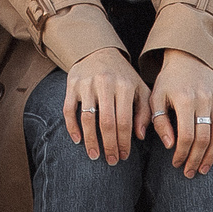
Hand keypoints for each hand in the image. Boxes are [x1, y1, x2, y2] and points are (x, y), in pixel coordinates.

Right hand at [65, 47, 149, 165]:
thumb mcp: (139, 88)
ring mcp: (87, 84)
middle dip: (109, 145)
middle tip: (111, 161)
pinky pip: (68, 110)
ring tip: (94, 155)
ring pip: (87, 118)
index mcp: (125, 85)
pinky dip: (72, 127)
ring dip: (90, 140)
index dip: (124, 142)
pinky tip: (78, 140)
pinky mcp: (72, 84)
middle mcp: (105, 83)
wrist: (98, 50)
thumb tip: (139, 136)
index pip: (124, 121)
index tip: (123, 156)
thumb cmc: (122, 75)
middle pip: (106, 122)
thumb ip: (144, 111)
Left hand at [147, 48, 212, 177]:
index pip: (187, 136)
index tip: (175, 164)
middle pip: (204, 139)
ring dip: (211, 156)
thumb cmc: (169, 80)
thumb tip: (170, 145)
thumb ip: (160, 122)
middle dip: (196, 160)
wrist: (189, 57)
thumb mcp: (156, 97)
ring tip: (202, 168)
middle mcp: (204, 99)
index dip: (182, 154)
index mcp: (185, 99)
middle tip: (189, 173)